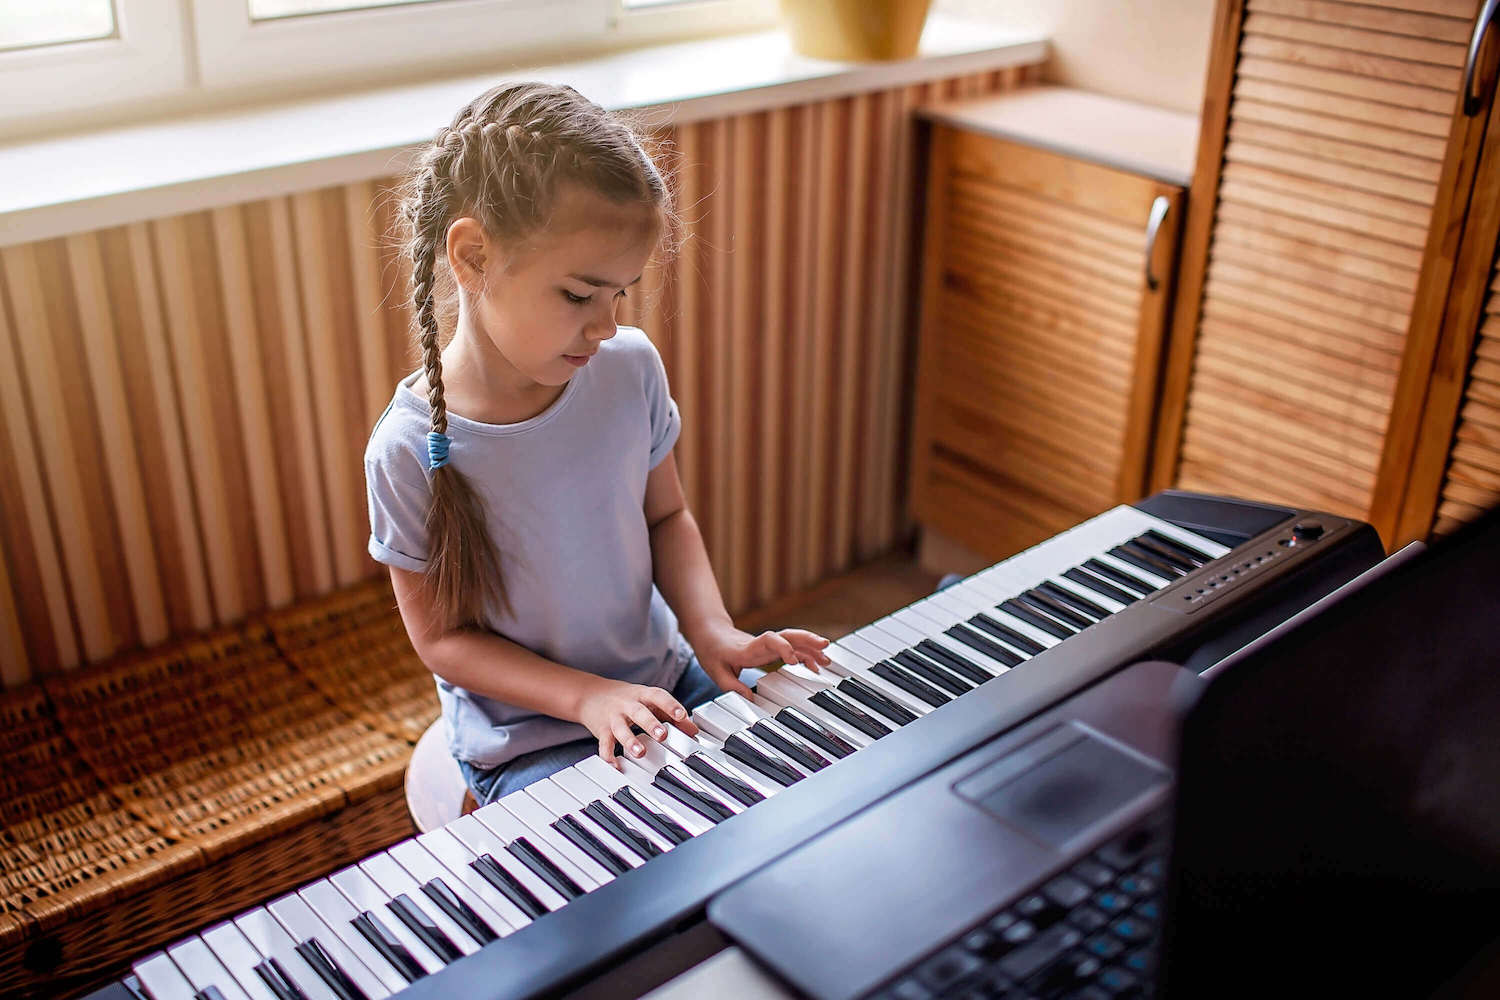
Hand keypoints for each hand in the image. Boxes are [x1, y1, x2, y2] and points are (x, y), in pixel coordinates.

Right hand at [577, 680, 700, 767]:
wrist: (591, 694)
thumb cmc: (626, 699)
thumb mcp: (648, 701)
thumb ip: (670, 713)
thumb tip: (693, 730)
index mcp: (642, 695)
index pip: (658, 696)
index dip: (670, 705)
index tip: (682, 716)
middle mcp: (628, 704)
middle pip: (639, 712)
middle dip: (651, 724)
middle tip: (662, 735)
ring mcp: (614, 717)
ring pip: (621, 729)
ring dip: (630, 741)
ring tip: (640, 752)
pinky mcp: (602, 730)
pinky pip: (604, 744)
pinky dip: (608, 756)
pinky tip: (616, 766)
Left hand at [693, 623, 832, 698]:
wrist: (712, 635)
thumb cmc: (714, 652)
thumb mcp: (716, 671)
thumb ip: (732, 686)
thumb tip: (750, 700)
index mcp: (748, 648)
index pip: (767, 641)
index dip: (782, 647)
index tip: (793, 659)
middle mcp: (762, 643)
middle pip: (788, 635)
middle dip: (807, 640)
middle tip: (825, 646)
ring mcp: (769, 644)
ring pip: (794, 640)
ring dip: (811, 647)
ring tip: (828, 659)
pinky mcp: (773, 648)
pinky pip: (793, 648)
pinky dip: (807, 655)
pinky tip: (817, 665)